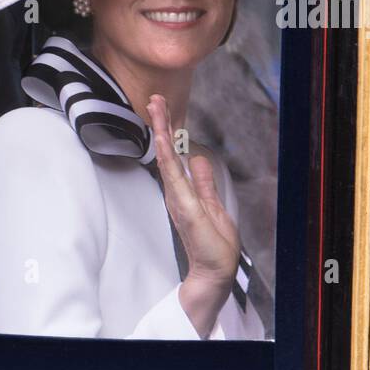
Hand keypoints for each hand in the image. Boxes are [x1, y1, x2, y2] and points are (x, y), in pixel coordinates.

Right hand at [146, 95, 239, 337]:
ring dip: (160, 132)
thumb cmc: (213, 244)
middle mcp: (176, 192)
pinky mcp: (184, 206)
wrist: (215, 271)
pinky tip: (161, 139)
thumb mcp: (213, 204)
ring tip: (155, 108)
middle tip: (154, 98)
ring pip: (166, 159)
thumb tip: (198, 159)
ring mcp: (178, 198)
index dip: (168, 132)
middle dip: (160, 124)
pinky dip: (165, 156)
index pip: (173, 156)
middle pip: (165, 152)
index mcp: (183, 190)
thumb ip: (204, 182)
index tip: (163, 109)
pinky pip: (172, 177)